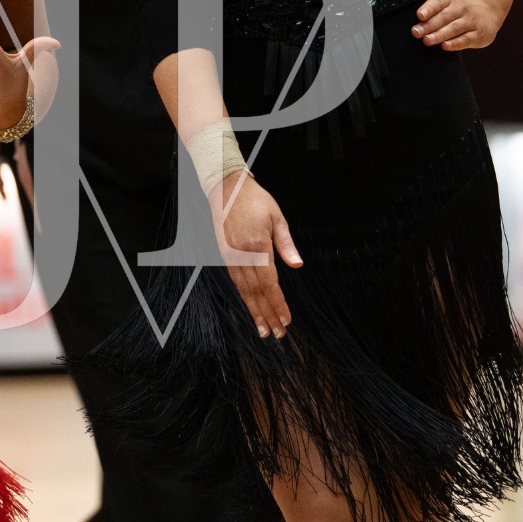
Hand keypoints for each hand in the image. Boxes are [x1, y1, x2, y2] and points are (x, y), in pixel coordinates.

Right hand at [211, 169, 301, 340]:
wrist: (225, 188)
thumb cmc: (254, 200)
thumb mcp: (276, 217)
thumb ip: (286, 244)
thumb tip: (298, 265)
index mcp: (256, 246)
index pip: (269, 283)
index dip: (277, 303)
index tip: (286, 320)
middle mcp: (241, 255)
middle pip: (255, 292)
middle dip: (267, 314)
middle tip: (277, 334)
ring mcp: (230, 256)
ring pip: (243, 290)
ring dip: (254, 311)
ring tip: (264, 329)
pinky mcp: (224, 255)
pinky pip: (236, 281)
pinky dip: (244, 296)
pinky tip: (251, 307)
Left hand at [412, 0, 504, 50]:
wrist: (490, 8)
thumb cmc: (461, 9)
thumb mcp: (449, 4)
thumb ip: (435, 13)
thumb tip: (418, 27)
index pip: (439, 1)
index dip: (429, 8)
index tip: (419, 15)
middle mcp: (462, 8)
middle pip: (445, 16)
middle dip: (429, 25)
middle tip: (416, 33)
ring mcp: (472, 20)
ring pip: (454, 28)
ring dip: (440, 35)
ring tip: (427, 40)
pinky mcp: (480, 34)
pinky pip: (466, 39)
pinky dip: (455, 43)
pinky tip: (445, 46)